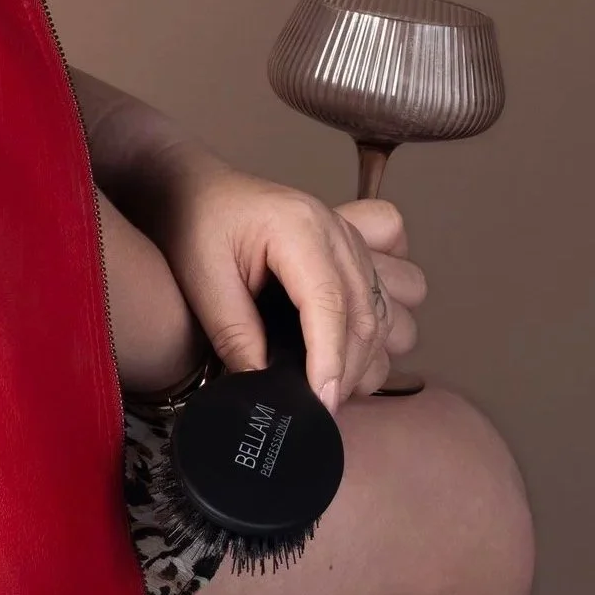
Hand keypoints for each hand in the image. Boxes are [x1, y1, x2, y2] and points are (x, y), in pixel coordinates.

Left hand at [150, 147, 426, 408]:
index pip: (329, 304)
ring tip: (327, 380)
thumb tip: (267, 386)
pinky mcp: (356, 250)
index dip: (329, 359)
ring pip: (386, 310)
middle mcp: (336, 231)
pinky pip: (398, 290)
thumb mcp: (201, 279)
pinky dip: (381, 329)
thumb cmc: (196, 226)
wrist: (200, 190)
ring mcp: (351, 238)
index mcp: (297, 228)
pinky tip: (348, 347)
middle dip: (346, 370)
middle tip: (314, 405)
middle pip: (365, 314)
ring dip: (368, 355)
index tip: (321, 403)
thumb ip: (234, 334)